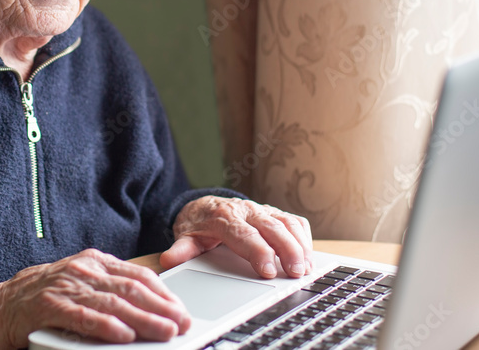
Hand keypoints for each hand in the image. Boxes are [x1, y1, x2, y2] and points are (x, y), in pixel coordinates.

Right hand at [0, 248, 190, 348]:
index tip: (183, 311)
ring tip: (164, 332)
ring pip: (112, 303)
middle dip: (162, 308)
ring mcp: (65, 286)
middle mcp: (83, 269)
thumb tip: (149, 313)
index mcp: (95, 263)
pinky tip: (123, 335)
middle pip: (131, 289)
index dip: (165, 294)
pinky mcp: (47, 306)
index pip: (139, 275)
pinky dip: (105, 327)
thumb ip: (109, 295)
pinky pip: (82, 317)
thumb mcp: (80, 289)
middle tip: (183, 324)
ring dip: (143, 319)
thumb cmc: (40, 300)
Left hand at [160, 196, 312, 278]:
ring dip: (300, 244)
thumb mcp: (186, 237)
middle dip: (287, 249)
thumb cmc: (199, 226)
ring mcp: (263, 210)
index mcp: (225, 217)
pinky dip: (304, 237)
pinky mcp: (274, 213)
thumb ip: (182, 249)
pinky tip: (309, 255)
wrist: (203, 206)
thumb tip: (169, 260)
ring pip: (286, 222)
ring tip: (307, 268)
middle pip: (271, 227)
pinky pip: (294, 221)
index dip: (258, 251)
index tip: (268, 270)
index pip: (244, 234)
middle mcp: (246, 210)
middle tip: (296, 272)